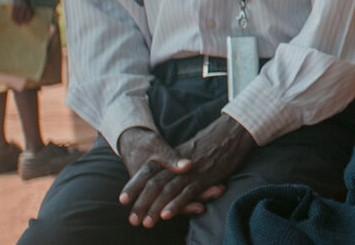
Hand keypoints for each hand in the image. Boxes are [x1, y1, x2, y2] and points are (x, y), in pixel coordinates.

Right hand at [9, 0, 33, 24]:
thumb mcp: (28, 2)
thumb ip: (29, 8)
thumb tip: (28, 17)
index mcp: (28, 6)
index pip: (28, 16)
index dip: (26, 21)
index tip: (25, 23)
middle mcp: (24, 7)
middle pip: (23, 17)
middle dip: (21, 22)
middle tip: (19, 25)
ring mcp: (18, 6)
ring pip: (17, 17)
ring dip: (16, 22)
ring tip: (16, 24)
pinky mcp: (13, 6)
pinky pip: (13, 14)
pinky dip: (13, 19)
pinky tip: (13, 21)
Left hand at [119, 118, 250, 226]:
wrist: (231, 132)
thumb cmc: (212, 144)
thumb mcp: (190, 152)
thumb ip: (177, 165)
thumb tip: (169, 179)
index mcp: (172, 158)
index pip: (148, 172)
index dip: (134, 186)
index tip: (123, 200)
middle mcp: (178, 165)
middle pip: (154, 183)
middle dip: (142, 203)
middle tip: (132, 220)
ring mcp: (191, 171)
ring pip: (167, 189)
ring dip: (155, 207)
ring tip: (147, 222)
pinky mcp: (205, 177)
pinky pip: (187, 192)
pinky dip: (176, 204)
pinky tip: (166, 215)